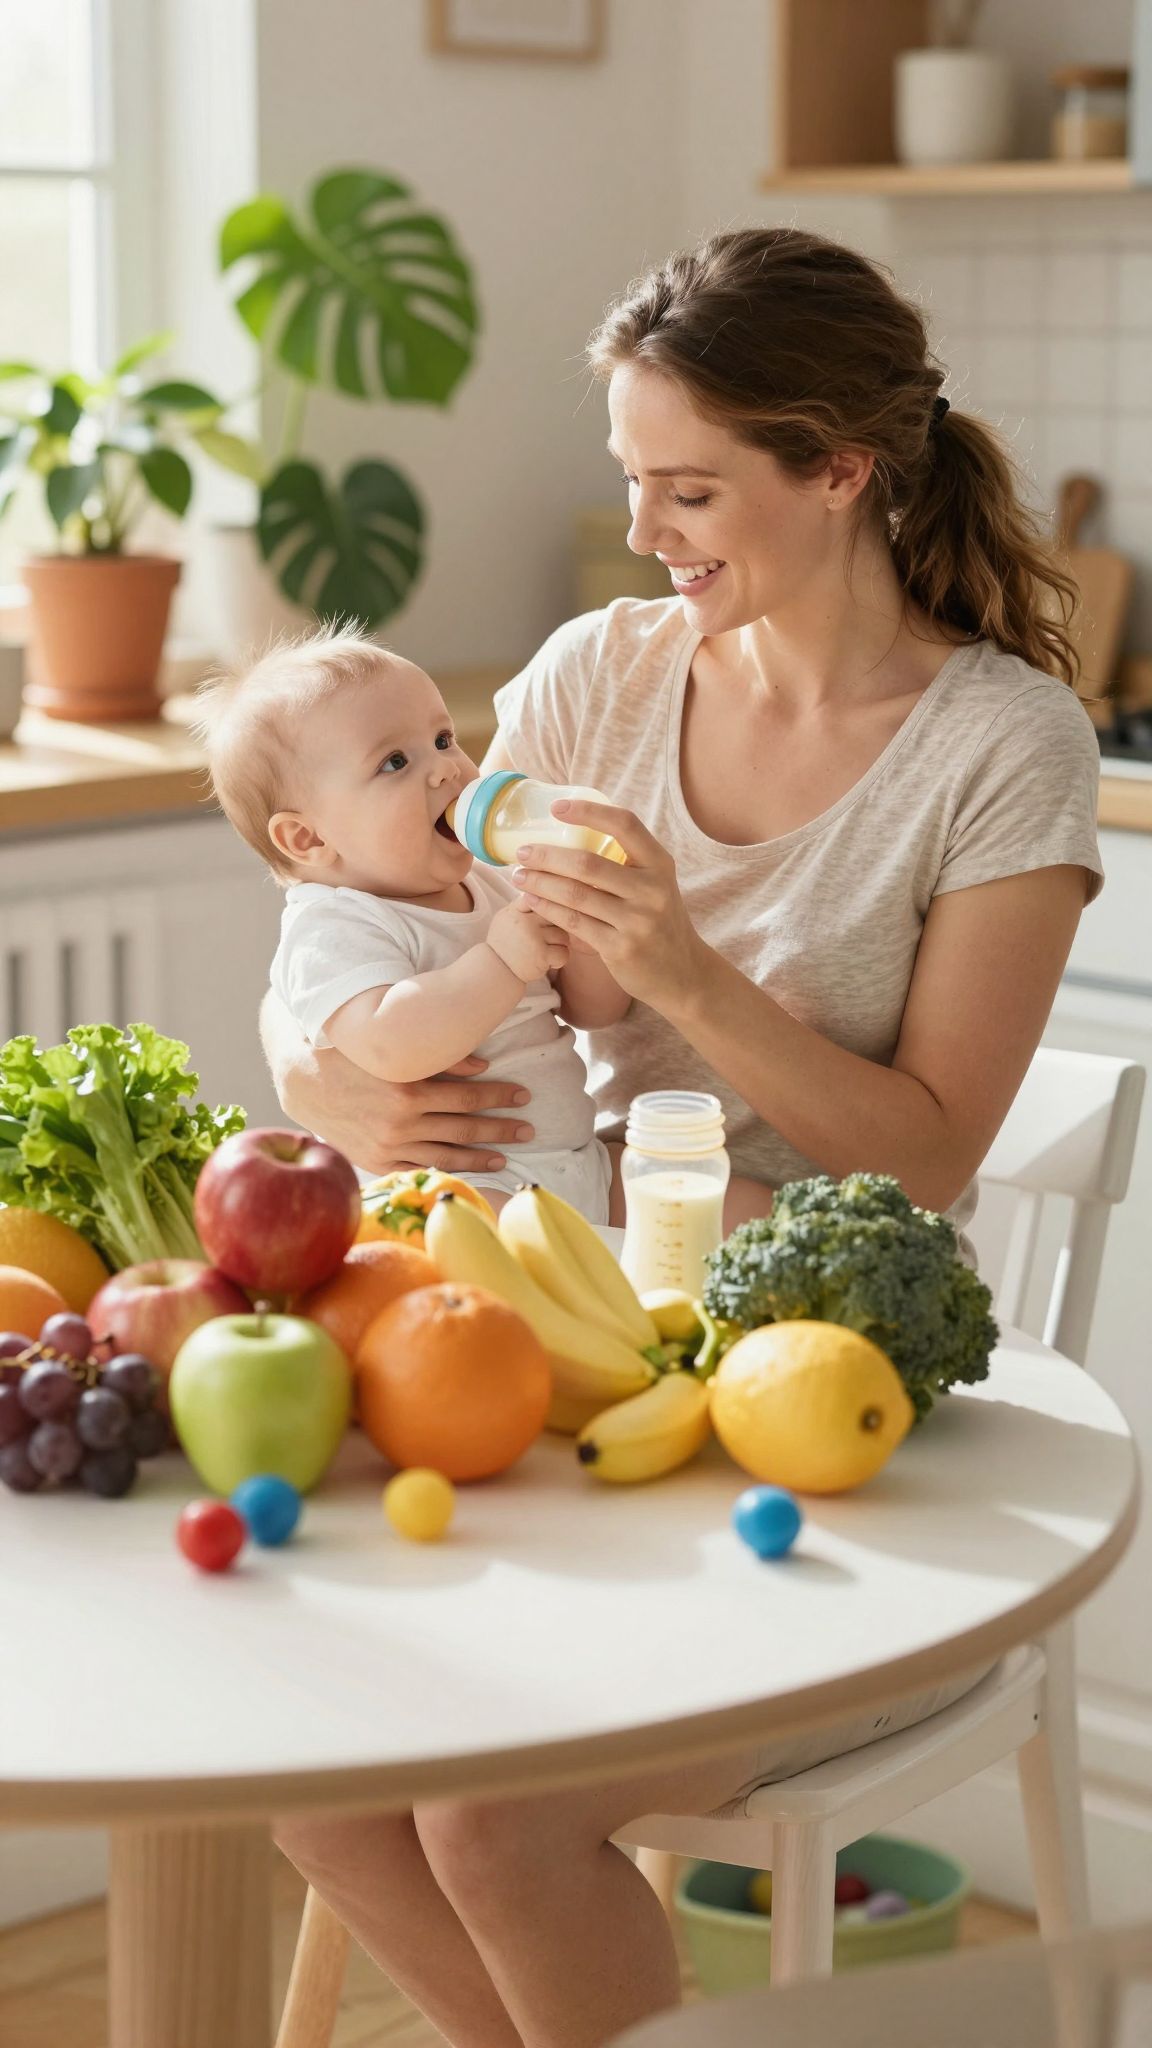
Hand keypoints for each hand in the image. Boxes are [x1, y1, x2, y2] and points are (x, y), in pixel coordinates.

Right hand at [265, 998, 536, 1173]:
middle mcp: (401, 1124)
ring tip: (505, 1156)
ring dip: (480, 1156)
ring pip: (446, 1155)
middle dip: (501, 1128)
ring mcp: (389, 1147)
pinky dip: (446, 1171)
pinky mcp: (377, 1162)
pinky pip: (419, 1169)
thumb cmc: (353, 1056)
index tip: (524, 1095)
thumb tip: (484, 1062)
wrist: (304, 1081)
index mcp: (408, 1091)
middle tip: (530, 1129)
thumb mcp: (394, 1049)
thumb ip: (440, 1056)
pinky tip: (467, 1172)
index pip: (468, 1097)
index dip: (500, 1096)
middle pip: (465, 1128)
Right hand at [487, 898, 569, 983]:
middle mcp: (524, 921)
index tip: (547, 914)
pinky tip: (548, 961)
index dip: (549, 903)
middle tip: (547, 937)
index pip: (540, 896)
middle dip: (557, 927)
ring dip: (559, 945)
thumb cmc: (504, 943)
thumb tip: (543, 887)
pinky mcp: (541, 955)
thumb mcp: (506, 917)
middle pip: (557, 916)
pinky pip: (564, 952)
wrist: (495, 971)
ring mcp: (533, 938)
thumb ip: (522, 904)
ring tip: (546, 950)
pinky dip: (559, 959)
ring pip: (563, 935)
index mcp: (515, 910)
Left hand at [509, 799, 710, 1010]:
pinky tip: (532, 900)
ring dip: (541, 883)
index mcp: (660, 864)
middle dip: (547, 856)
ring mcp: (637, 921)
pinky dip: (548, 909)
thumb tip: (576, 831)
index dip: (588, 812)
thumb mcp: (655, 884)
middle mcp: (651, 890)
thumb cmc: (658, 920)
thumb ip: (626, 862)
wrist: (681, 972)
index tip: (556, 808)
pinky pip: (575, 923)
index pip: (624, 825)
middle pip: (588, 864)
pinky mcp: (620, 948)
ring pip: (576, 895)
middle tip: (522, 852)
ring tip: (518, 875)